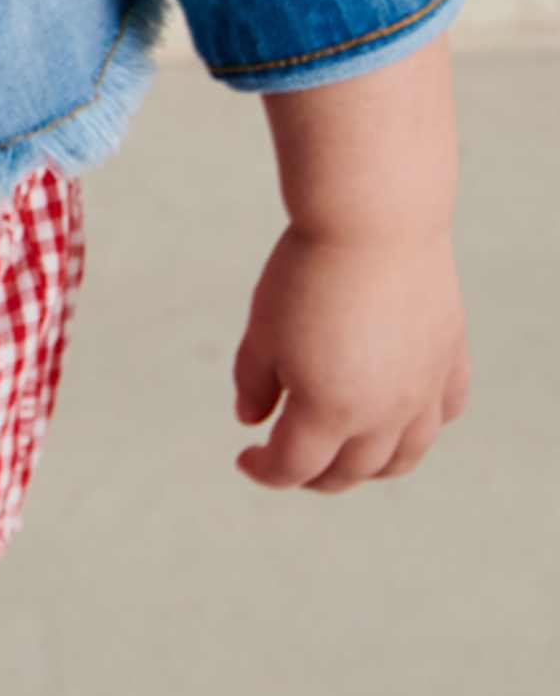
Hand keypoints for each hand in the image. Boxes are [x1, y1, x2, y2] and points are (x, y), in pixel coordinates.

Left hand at [230, 223, 470, 490]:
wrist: (374, 220)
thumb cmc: (307, 272)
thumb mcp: (263, 329)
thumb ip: (254, 382)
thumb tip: (252, 420)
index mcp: (329, 412)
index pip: (294, 467)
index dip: (265, 471)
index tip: (245, 459)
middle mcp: (384, 414)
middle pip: (350, 471)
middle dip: (314, 475)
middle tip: (291, 461)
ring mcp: (424, 390)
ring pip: (405, 456)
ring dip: (372, 467)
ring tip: (346, 456)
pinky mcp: (449, 357)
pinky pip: (444, 411)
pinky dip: (422, 425)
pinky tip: (402, 415)